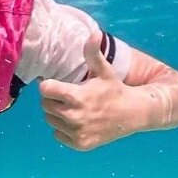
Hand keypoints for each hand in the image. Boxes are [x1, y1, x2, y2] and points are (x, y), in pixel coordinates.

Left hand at [39, 31, 131, 150]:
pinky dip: (63, 129)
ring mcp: (76, 132)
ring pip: (50, 120)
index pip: (45, 90)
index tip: (57, 84)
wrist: (132, 115)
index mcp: (77, 97)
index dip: (49, 85)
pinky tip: (78, 122)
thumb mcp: (103, 71)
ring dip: (57, 114)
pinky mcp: (79, 144)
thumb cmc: (114, 89)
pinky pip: (57, 134)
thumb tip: (93, 32)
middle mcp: (74, 116)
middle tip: (68, 97)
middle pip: (45, 105)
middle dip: (53, 99)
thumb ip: (93, 53)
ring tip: (74, 108)